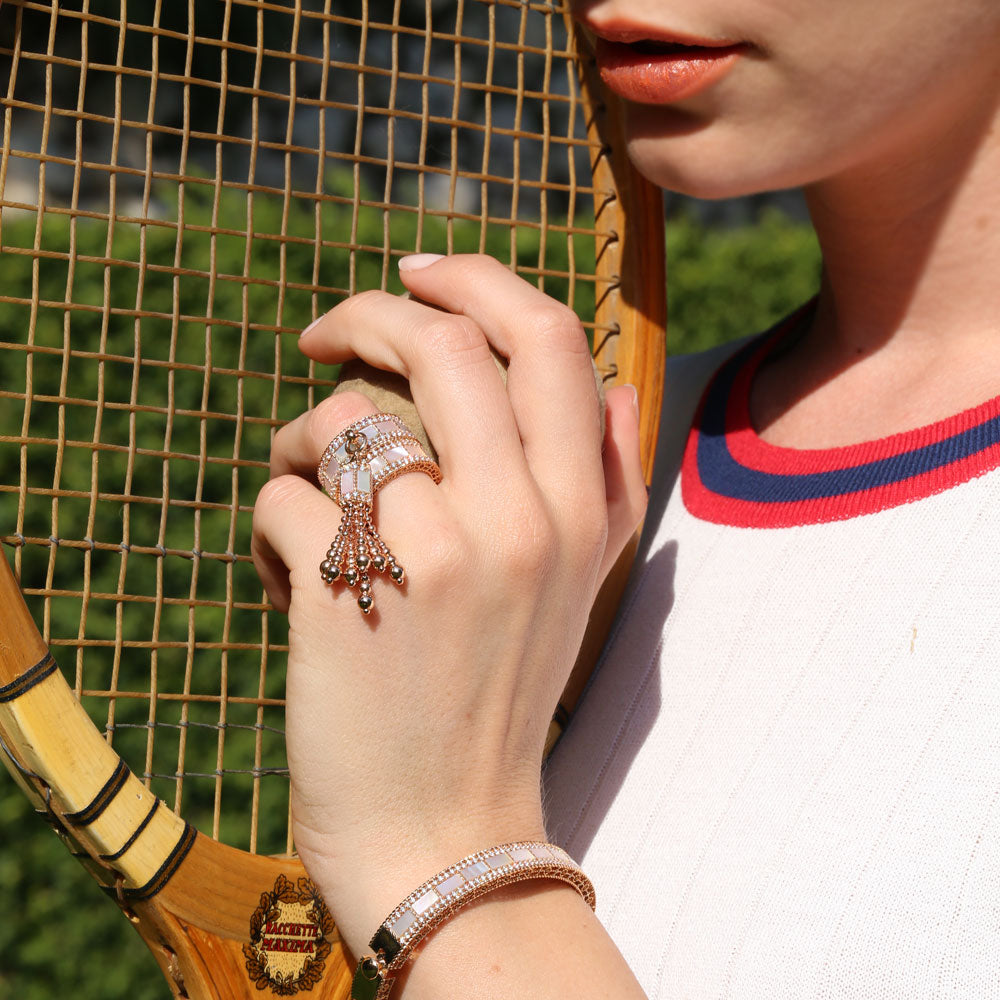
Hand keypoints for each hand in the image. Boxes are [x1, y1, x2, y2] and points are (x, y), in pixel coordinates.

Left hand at [251, 254, 646, 953]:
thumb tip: (609, 385)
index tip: (415, 274)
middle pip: (445, 343)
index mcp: (582, 511)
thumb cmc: (501, 697)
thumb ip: (610, 482)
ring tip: (304, 490)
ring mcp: (433, 555)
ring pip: (341, 416)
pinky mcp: (342, 593)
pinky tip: (284, 579)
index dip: (476, 281)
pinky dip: (268, 524)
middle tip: (325, 334)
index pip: (551, 339)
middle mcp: (522, 520)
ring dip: (302, 438)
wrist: (445, 830)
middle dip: (368, 310)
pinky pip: (282, 496)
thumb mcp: (583, 589)